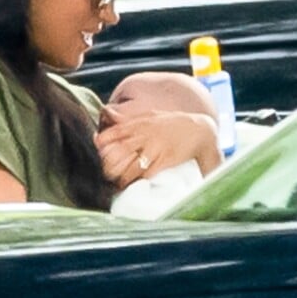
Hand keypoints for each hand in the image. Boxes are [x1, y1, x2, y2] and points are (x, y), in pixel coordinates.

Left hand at [94, 106, 221, 189]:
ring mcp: (156, 149)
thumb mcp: (150, 115)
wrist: (199, 131)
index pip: (116, 132)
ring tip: (118, 183)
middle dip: (110, 163)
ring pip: (133, 166)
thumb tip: (107, 113)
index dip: (103, 141)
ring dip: (123, 177)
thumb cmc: (172, 123)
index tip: (97, 148)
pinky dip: (139, 180)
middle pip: (121, 150)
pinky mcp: (166, 161)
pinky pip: (148, 173)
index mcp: (140, 124)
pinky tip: (134, 184)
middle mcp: (146, 135)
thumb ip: (130, 118)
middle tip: (105, 172)